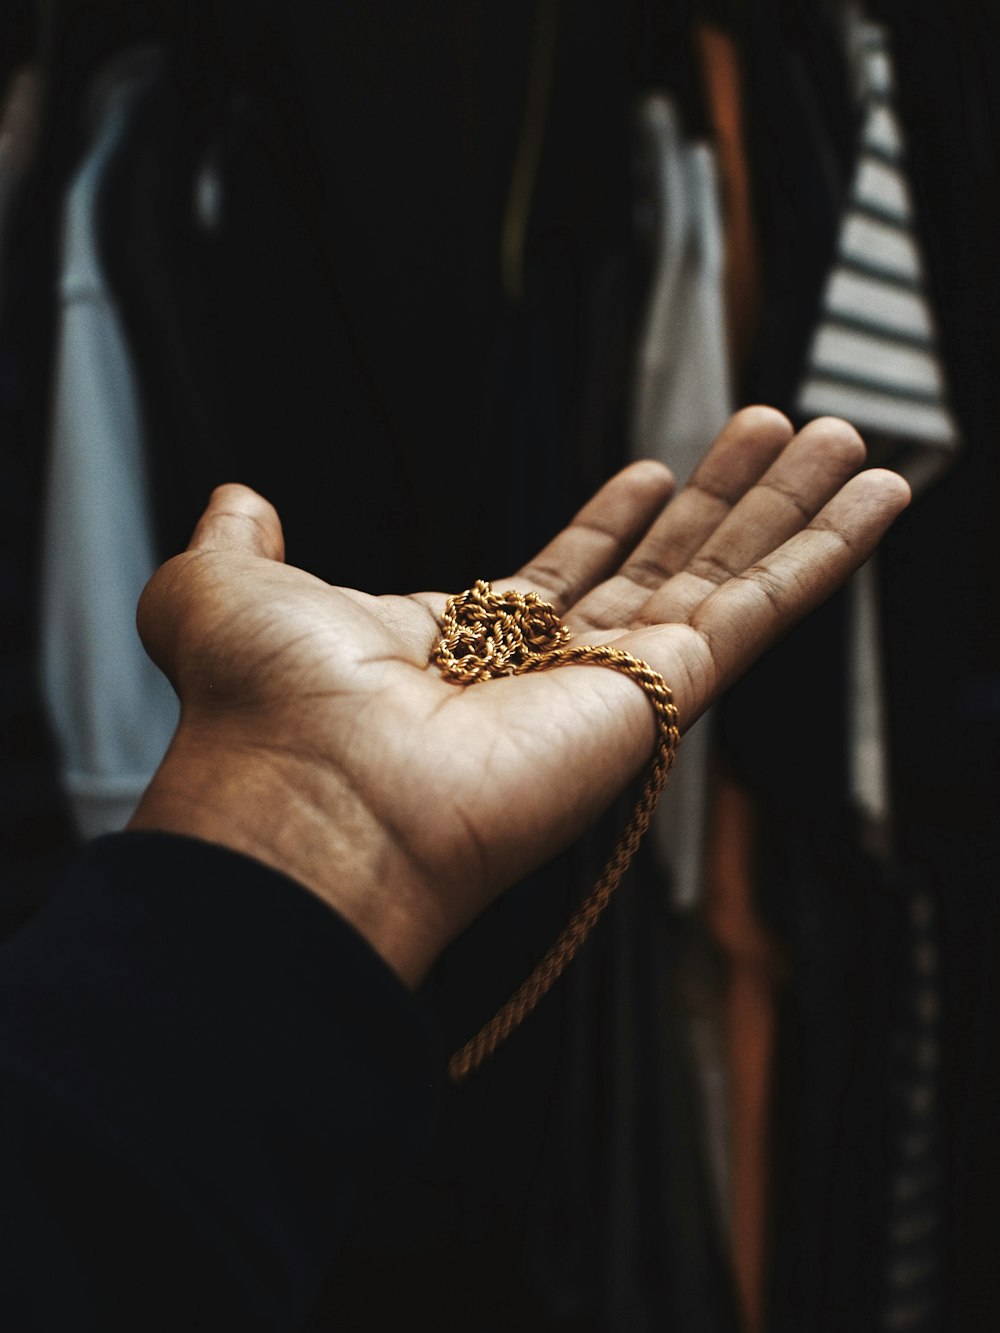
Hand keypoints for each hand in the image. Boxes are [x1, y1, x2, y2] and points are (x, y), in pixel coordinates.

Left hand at [129, 408, 909, 983]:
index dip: (610, 520)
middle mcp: (549, 676)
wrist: (310, 802)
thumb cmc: (263, 715)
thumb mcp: (221, 595)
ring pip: (727, 583)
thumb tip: (239, 499)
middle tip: (776, 433)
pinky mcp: (662, 701)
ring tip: (842, 440)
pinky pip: (763, 615)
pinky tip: (875, 498)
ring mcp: (614, 692)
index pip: (563, 574)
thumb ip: (236, 542)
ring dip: (790, 512)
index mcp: (468, 649)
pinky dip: (825, 556)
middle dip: (723, 501)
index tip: (654, 470)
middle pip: (664, 568)